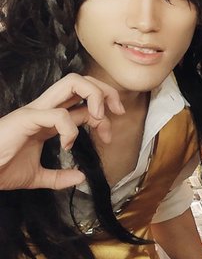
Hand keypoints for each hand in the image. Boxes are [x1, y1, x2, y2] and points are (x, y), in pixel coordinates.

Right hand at [0, 74, 124, 189]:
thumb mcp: (35, 177)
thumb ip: (58, 178)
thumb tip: (80, 178)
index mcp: (48, 119)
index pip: (83, 102)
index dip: (103, 115)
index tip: (109, 137)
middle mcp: (44, 109)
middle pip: (81, 81)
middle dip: (106, 91)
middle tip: (117, 112)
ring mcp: (36, 110)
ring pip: (72, 83)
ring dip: (95, 97)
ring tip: (99, 119)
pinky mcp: (26, 118)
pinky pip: (59, 114)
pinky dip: (71, 128)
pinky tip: (68, 145)